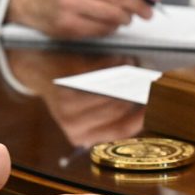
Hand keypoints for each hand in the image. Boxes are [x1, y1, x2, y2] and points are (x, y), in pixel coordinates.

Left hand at [6, 48, 144, 145]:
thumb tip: (152, 104)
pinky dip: (113, 64)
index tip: (158, 101)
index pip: (123, 130)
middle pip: (120, 109)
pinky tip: (119, 58)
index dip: (144, 115)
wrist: (36, 68)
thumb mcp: (88, 107)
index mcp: (82, 136)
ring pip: (112, 91)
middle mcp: (73, 126)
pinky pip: (100, 75)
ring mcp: (67, 107)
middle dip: (138, 91)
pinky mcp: (64, 86)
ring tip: (134, 64)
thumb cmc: (70, 87)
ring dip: (128, 75)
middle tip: (150, 77)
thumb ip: (115, 110)